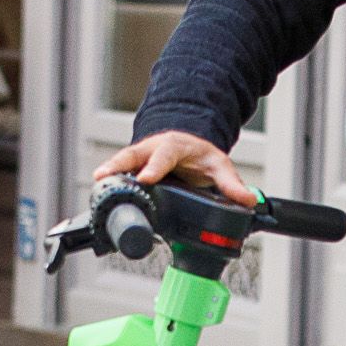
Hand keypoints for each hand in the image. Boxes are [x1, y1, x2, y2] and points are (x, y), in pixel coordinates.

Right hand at [99, 129, 252, 206]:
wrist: (188, 145)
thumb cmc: (200, 156)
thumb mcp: (219, 166)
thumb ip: (231, 184)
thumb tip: (249, 200)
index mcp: (174, 146)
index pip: (164, 155)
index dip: (154, 167)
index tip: (145, 179)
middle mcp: (153, 149)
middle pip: (133, 154)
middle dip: (119, 164)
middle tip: (105, 176)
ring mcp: (141, 157)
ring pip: (121, 161)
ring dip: (108, 171)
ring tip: (96, 182)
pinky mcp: (132, 167)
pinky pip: (118, 172)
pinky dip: (108, 180)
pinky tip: (98, 193)